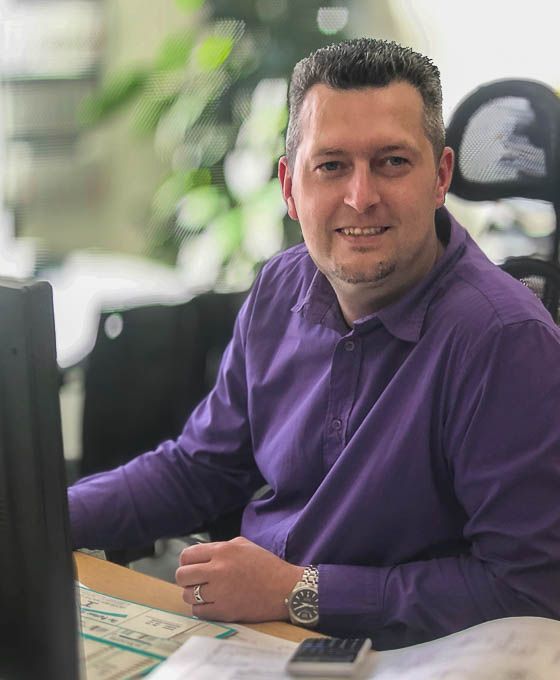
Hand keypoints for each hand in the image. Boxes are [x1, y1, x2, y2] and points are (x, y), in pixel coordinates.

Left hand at [175, 536, 303, 622]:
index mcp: (222, 551)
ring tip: (206, 593)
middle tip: (196, 581)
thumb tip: (199, 554)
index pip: (187, 556)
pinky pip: (198, 611)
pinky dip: (202, 608)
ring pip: (188, 595)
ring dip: (194, 594)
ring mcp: (220, 592)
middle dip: (187, 578)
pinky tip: (213, 604)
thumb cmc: (266, 565)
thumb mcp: (243, 545)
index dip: (187, 562)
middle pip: (182, 575)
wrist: (285, 589)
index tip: (192, 567)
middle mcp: (218, 570)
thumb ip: (219, 547)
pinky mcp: (224, 611)